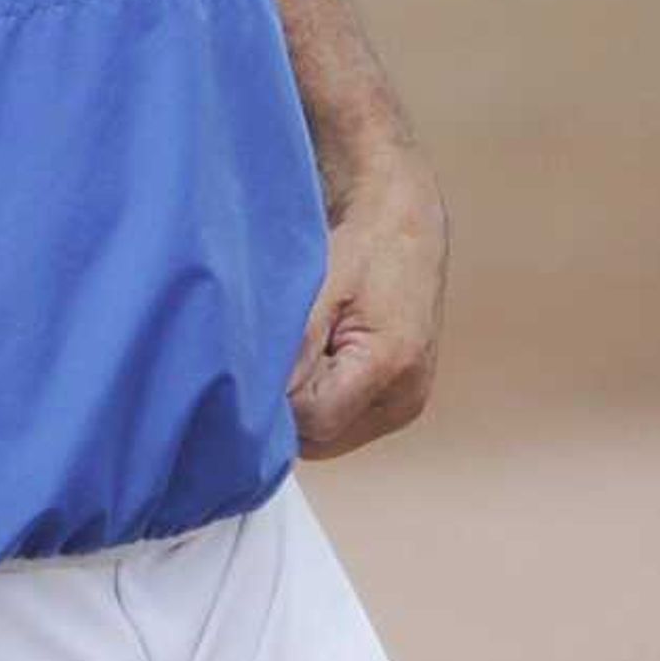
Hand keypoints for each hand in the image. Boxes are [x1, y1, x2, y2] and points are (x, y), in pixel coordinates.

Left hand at [286, 150, 447, 459]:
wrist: (403, 222)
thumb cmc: (363, 243)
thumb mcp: (318, 287)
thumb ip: (291, 349)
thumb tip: (257, 403)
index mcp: (389, 366)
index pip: (311, 422)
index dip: (274, 400)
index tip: (255, 361)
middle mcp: (404, 397)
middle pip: (321, 439)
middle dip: (286, 407)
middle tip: (272, 353)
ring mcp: (404, 404)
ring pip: (329, 436)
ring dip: (302, 405)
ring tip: (296, 350)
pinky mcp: (398, 401)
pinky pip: (342, 420)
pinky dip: (319, 398)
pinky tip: (311, 359)